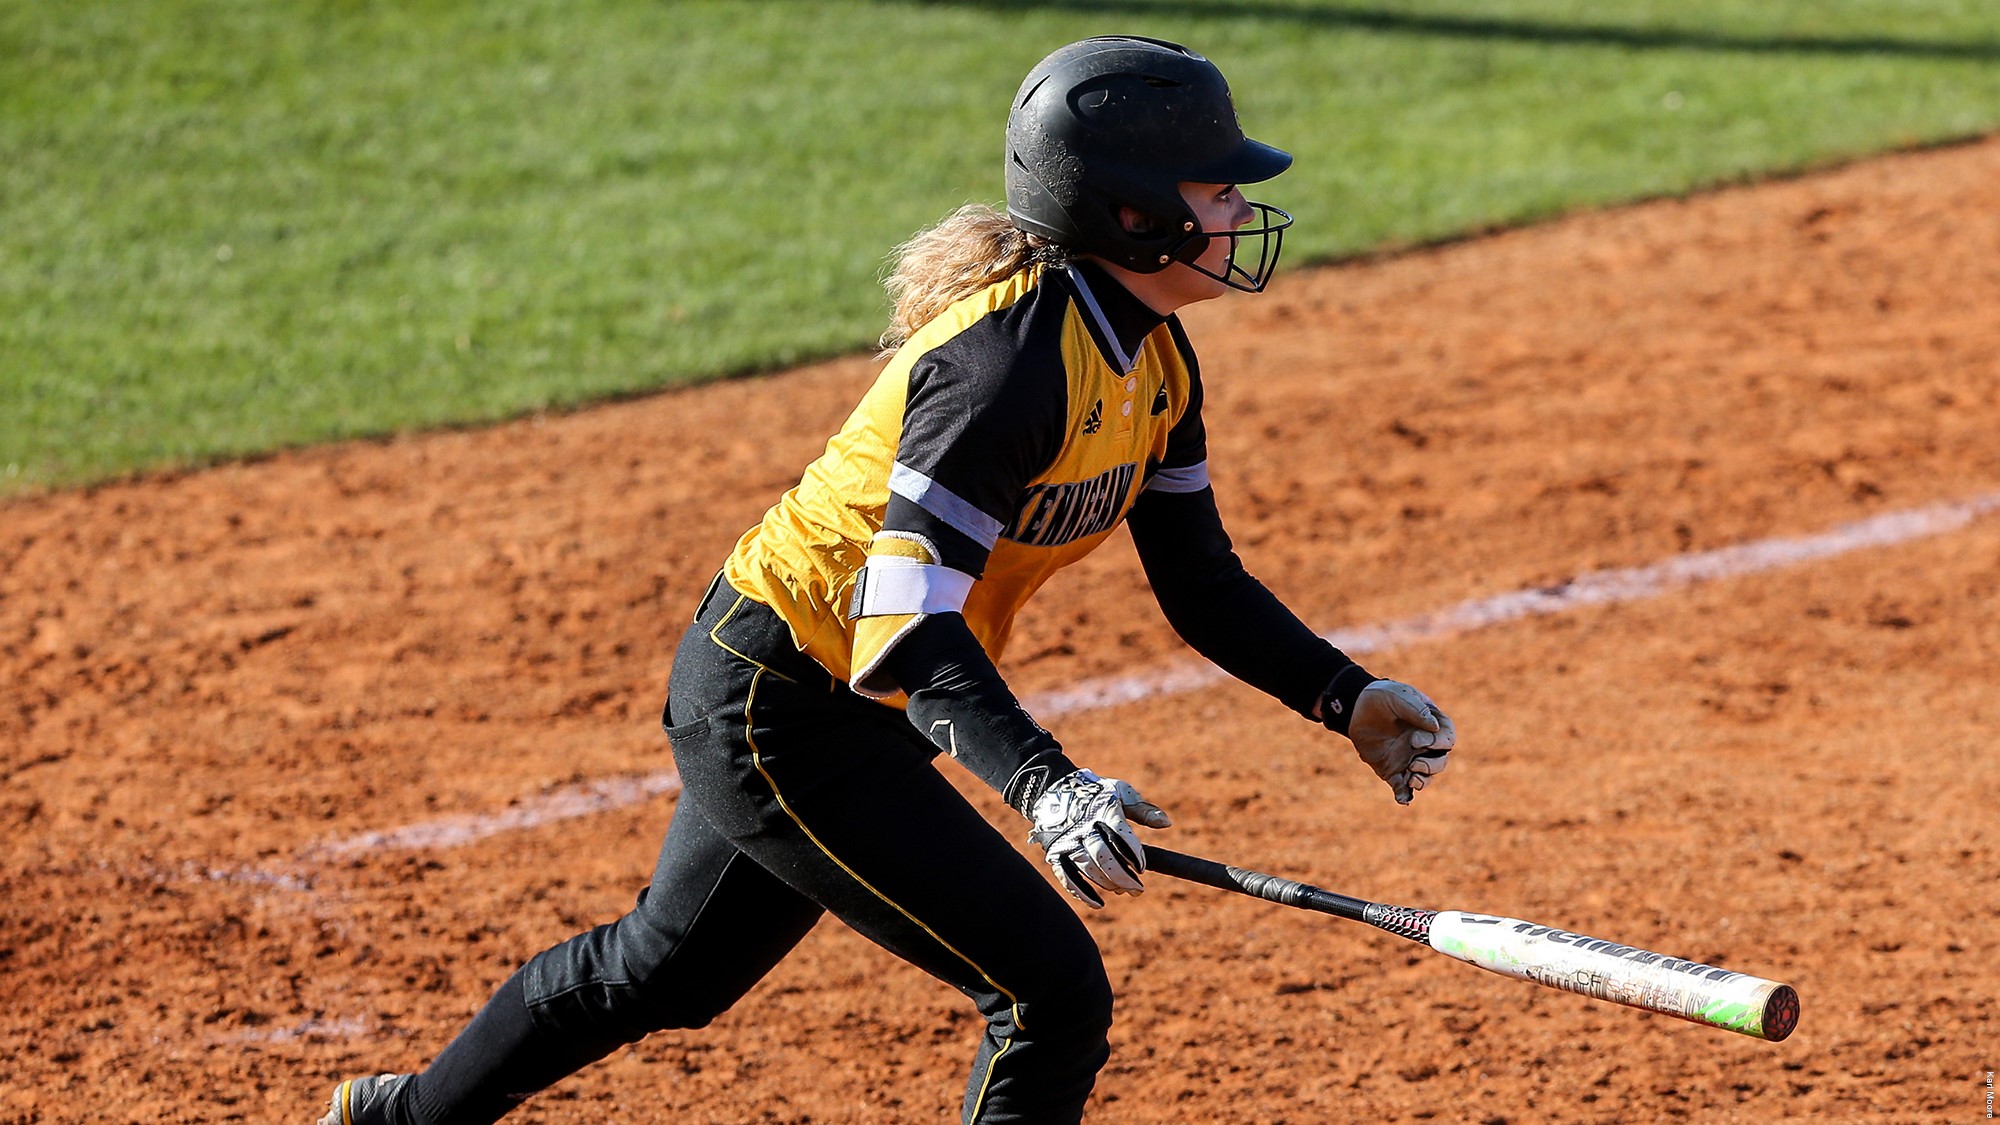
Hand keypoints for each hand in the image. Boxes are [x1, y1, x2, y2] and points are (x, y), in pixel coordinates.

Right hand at [1027, 770, 1172, 908]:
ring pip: (1087, 867)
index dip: (1134, 853)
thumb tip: (1166, 823)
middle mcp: (1083, 825)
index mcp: (1103, 809)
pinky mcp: (1054, 851)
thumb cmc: (1096, 793)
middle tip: (1138, 889)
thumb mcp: (1121, 793)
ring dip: (1107, 884)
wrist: (1051, 788)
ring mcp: (1067, 839)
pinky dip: (1082, 893)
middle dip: (1122, 876)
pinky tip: (1098, 903)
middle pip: (1103, 855)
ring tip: (1122, 890)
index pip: (1120, 834)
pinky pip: (1066, 876)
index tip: (1142, 867)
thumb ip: (1143, 809)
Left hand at [1348, 680, 1455, 804]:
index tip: (1415, 739)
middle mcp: (1425, 745)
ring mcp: (1410, 759)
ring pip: (1426, 777)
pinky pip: (1403, 788)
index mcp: (1432, 725)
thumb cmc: (1382, 696)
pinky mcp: (1393, 771)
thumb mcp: (1398, 696)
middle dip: (1431, 766)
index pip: (1447, 739)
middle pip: (1441, 762)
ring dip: (1422, 781)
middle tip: (1414, 763)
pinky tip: (1402, 799)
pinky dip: (1405, 795)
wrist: (1356, 707)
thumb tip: (1434, 727)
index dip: (1437, 743)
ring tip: (1410, 778)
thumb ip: (1415, 709)